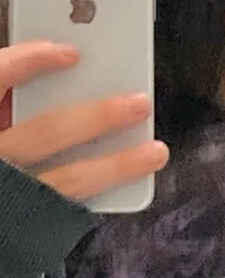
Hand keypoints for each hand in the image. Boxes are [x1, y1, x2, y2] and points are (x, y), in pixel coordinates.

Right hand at [0, 40, 167, 200]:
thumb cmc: (0, 144)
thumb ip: (10, 89)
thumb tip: (61, 62)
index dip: (26, 64)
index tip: (69, 52)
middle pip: (42, 135)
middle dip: (94, 117)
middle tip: (138, 102)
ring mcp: (10, 198)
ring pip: (65, 182)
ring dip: (116, 165)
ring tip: (155, 150)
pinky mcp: (25, 226)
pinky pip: (68, 207)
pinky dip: (101, 188)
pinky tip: (129, 176)